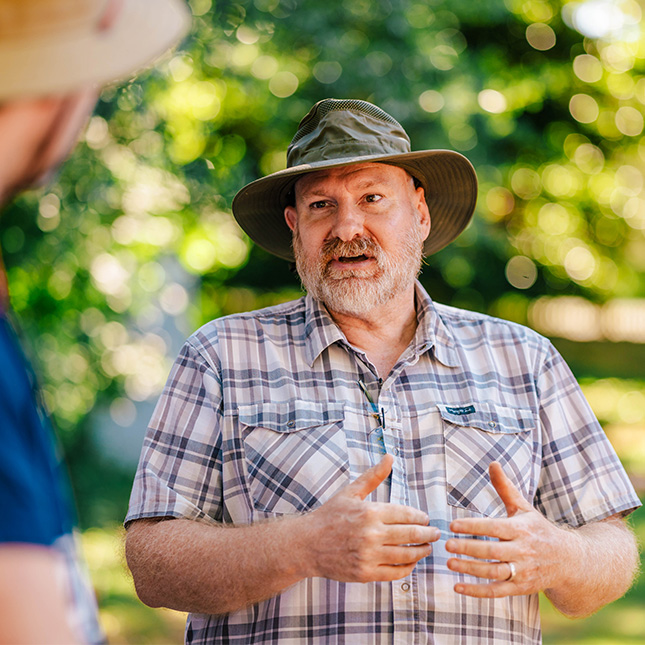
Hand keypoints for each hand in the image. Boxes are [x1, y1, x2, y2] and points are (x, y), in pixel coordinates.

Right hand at [302, 454, 439, 582]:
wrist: (307, 544)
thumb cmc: (329, 516)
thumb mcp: (350, 492)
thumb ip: (373, 476)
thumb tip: (389, 456)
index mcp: (370, 512)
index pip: (407, 515)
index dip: (421, 517)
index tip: (426, 518)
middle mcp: (371, 534)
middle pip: (412, 535)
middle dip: (428, 534)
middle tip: (436, 534)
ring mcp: (369, 556)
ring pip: (407, 555)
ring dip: (422, 551)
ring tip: (427, 548)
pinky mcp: (365, 573)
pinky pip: (395, 573)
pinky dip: (408, 568)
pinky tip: (410, 562)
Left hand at [445, 462, 568, 597]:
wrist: (570, 561)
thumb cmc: (539, 530)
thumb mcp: (523, 508)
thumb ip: (505, 488)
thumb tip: (492, 463)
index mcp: (521, 529)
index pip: (494, 528)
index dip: (473, 526)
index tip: (453, 525)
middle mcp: (523, 551)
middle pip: (492, 551)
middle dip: (469, 548)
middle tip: (447, 545)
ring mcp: (523, 571)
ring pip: (494, 572)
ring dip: (471, 569)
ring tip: (450, 563)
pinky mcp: (521, 588)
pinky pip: (497, 591)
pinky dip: (477, 591)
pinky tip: (458, 587)